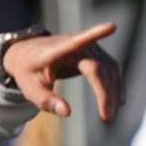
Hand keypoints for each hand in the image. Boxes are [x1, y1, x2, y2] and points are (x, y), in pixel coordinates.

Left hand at [3, 22, 124, 121]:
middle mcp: (75, 45)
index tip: (112, 26)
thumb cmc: (28, 71)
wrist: (28, 54)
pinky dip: (114, 84)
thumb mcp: (30, 89)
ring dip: (112, 91)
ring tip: (109, 116)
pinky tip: (117, 101)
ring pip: (108, 68)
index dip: (94, 34)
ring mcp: (88, 47)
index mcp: (56, 50)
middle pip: (98, 67)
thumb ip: (46, 100)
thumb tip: (67, 112)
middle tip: (107, 118)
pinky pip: (110, 68)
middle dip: (105, 92)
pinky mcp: (95, 53)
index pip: (76, 42)